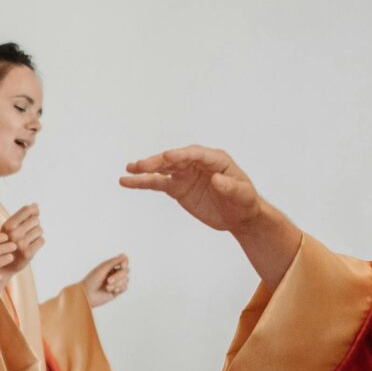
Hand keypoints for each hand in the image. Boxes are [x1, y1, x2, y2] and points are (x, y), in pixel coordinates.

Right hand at [0, 203, 44, 278]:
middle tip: (27, 232)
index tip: (33, 216)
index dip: (33, 211)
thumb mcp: (9, 228)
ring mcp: (21, 244)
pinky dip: (38, 242)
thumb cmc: (6, 244)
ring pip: (39, 230)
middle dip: (34, 225)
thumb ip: (22, 216)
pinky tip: (31, 246)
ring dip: (36, 234)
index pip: (27, 210)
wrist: (0, 266)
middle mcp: (13, 234)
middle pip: (36, 220)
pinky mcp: (28, 254)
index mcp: (7, 225)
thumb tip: (36, 205)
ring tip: (28, 240)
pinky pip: (41, 241)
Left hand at [83, 254, 130, 309]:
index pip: (123, 261)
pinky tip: (111, 290)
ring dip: (117, 283)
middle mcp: (114, 273)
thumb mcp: (102, 269)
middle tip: (109, 280)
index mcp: (110, 266)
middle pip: (126, 271)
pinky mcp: (117, 291)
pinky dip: (119, 288)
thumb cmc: (91, 280)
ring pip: (126, 279)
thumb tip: (124, 255)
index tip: (122, 266)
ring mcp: (116, 282)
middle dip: (119, 276)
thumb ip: (113, 262)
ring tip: (108, 287)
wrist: (86, 295)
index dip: (125, 262)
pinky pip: (125, 287)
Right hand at [120, 146, 263, 232]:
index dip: (181, 155)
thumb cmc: (244, 202)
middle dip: (158, 161)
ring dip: (146, 169)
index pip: (195, 154)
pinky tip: (127, 182)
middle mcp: (196, 163)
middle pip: (174, 159)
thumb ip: (231, 187)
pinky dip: (143, 182)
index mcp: (215, 160)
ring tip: (129, 170)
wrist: (239, 216)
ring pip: (162, 169)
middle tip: (142, 165)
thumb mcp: (243, 195)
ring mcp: (185, 175)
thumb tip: (217, 179)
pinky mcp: (177, 188)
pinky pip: (157, 183)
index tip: (167, 157)